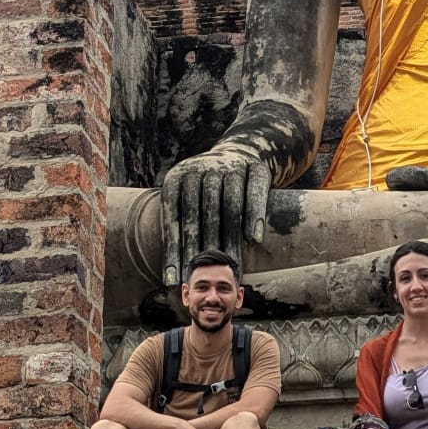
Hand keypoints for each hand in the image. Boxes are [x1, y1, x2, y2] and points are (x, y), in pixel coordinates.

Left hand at [158, 145, 273, 284]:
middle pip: (200, 215)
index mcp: (178, 177)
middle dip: (200, 250)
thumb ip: (179, 224)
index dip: (173, 249)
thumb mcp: (187, 196)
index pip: (173, 218)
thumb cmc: (208, 187)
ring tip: (229, 265)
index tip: (173, 278)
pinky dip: (254, 215)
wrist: (241, 150)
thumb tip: (171, 272)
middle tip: (201, 277)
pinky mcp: (256, 169)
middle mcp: (203, 169)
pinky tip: (254, 239)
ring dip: (230, 239)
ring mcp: (231, 167)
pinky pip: (255, 194)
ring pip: (229, 208)